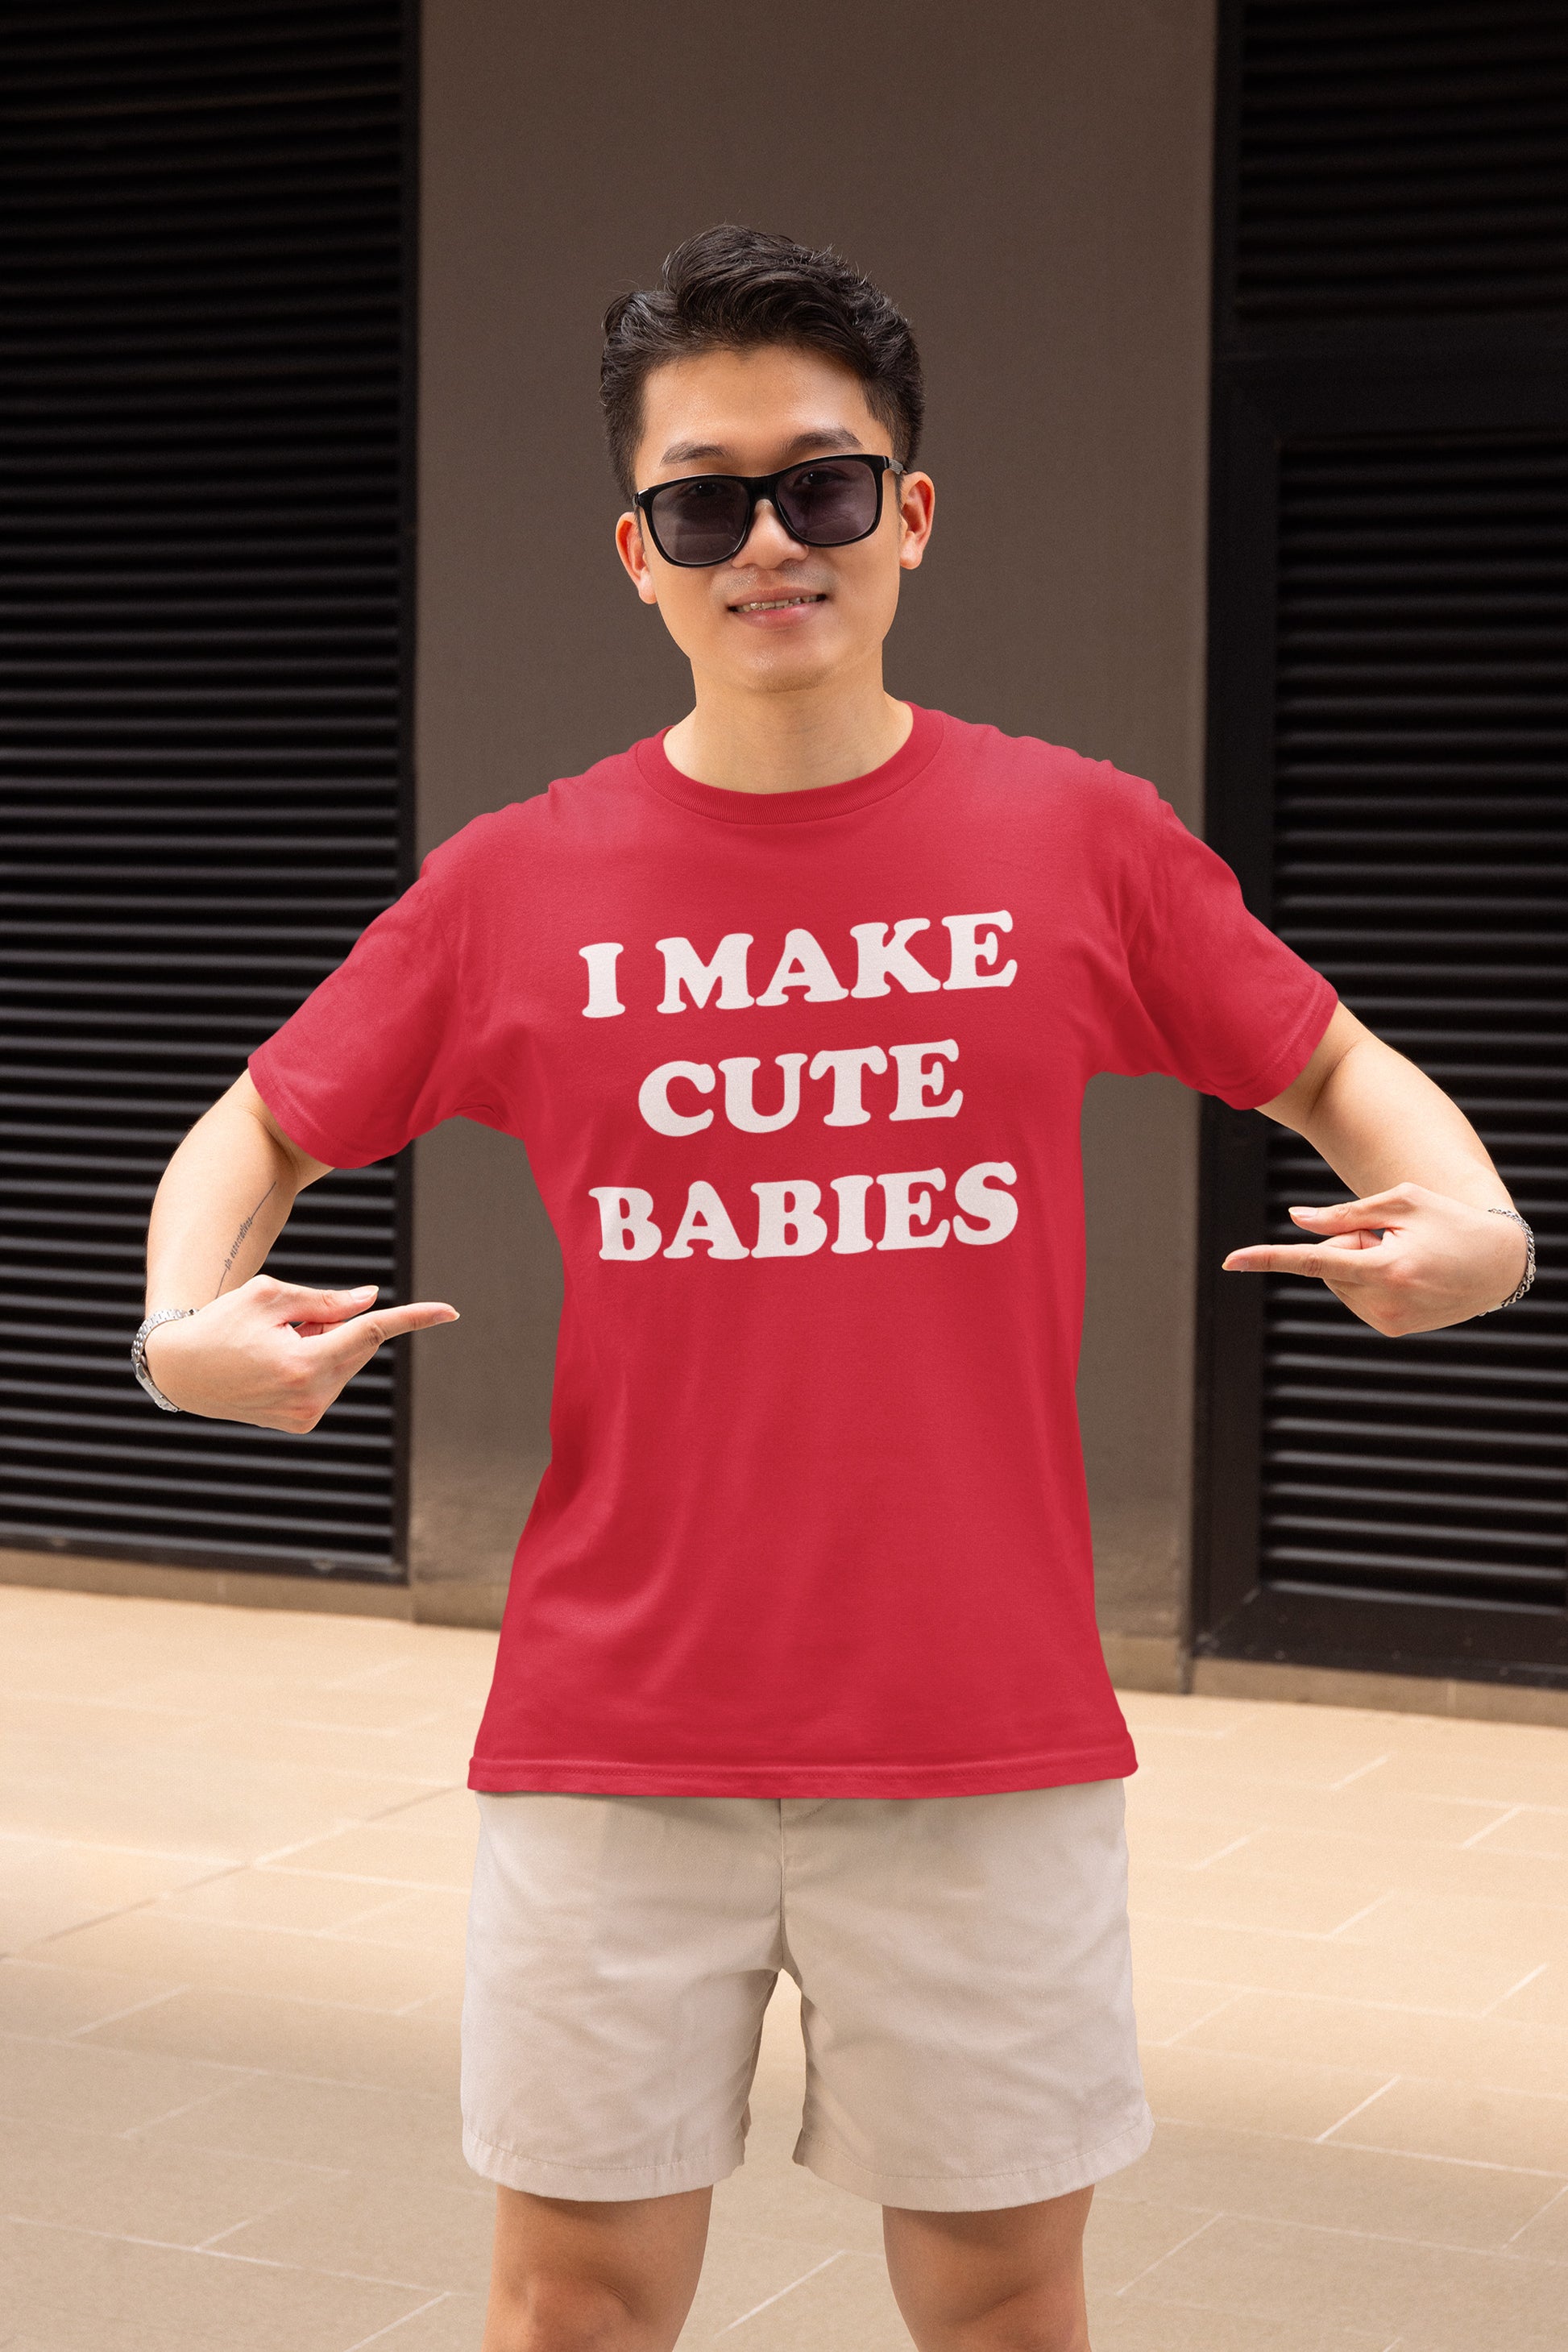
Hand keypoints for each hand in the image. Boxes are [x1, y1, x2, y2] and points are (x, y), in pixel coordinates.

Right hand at [142, 1275, 458, 1431]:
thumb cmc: (223, 1323)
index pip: (371, 1332)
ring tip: (276, 1344)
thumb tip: (373, 1301)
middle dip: (339, 1325)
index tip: (450, 1311)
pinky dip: (316, 1365)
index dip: (412, 1317)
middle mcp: (310, 1398)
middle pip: (358, 1346)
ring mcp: (307, 1416)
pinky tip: (276, 1364)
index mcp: (304, 1365)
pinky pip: (329, 1382)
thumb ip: (327, 1300)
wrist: (181, 1370)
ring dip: (325, 1345)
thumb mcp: (270, 1297)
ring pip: (345, 1364)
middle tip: (293, 1320)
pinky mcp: (301, 1424)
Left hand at [1221, 1182, 1528, 1335]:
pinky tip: (1407, 1273)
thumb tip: (1295, 1220)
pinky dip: (1369, 1279)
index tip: (1229, 1261)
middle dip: (1348, 1243)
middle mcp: (1383, 1302)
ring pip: (1339, 1280)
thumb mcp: (1401, 1202)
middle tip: (1394, 1237)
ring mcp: (1388, 1321)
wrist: (1499, 1264)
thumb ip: (1343, 1213)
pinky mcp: (1391, 1329)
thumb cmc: (1450, 1221)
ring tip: (1407, 1257)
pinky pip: (1355, 1295)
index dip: (1267, 1258)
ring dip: (1360, 1262)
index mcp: (1385, 1268)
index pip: (1312, 1261)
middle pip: (1328, 1263)